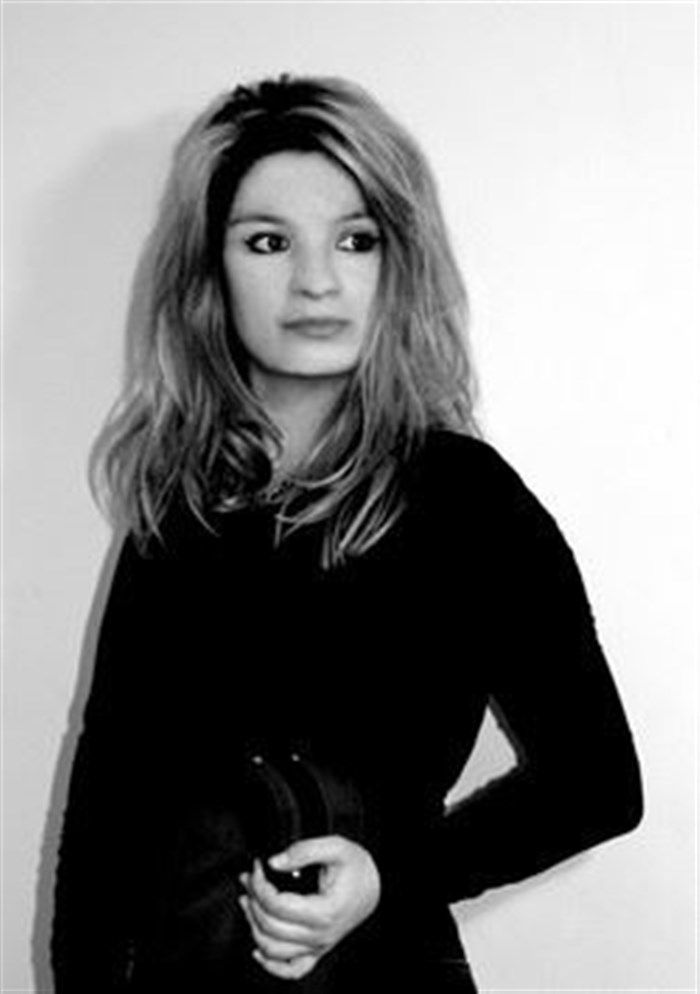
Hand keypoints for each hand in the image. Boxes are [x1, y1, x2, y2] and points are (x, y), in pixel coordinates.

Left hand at [238, 835, 380, 980]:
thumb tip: (274, 862)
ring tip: (248, 902)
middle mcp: (320, 935)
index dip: (259, 884)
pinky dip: (271, 965)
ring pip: (272, 949)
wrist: (377, 884)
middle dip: (253, 899)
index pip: (276, 904)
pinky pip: (291, 970)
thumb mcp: (336, 847)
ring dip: (253, 926)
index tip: (257, 866)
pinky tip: (258, 950)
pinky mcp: (317, 951)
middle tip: (250, 878)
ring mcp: (318, 946)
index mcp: (324, 911)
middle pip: (269, 926)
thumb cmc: (358, 868)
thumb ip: (303, 851)